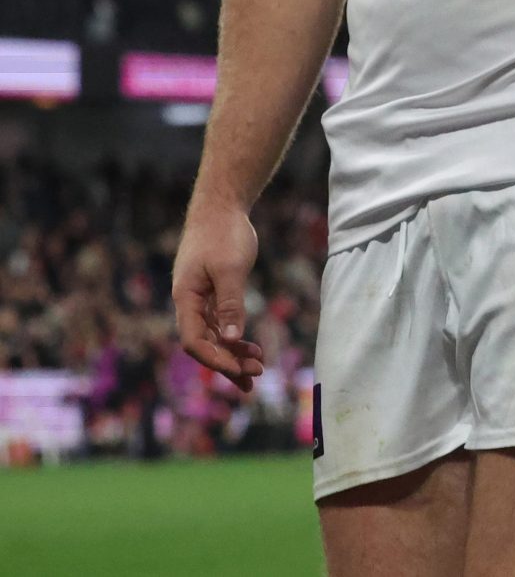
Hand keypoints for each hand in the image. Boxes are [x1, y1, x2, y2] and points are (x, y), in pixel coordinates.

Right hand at [173, 207, 266, 393]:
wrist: (220, 207)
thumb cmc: (223, 234)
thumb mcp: (230, 269)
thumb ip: (230, 304)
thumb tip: (232, 339)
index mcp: (186, 299)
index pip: (194, 341)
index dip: (216, 359)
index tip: (240, 370)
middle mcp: (188, 302)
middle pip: (204, 343)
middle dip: (227, 363)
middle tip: (255, 377)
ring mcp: (198, 298)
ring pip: (213, 335)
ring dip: (232, 353)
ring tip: (257, 367)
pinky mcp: (210, 291)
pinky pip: (219, 322)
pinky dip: (233, 335)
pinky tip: (249, 346)